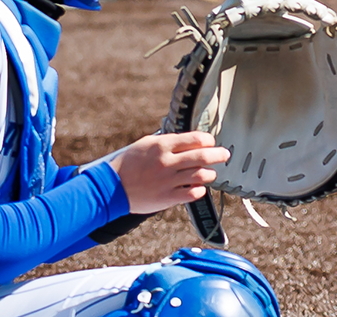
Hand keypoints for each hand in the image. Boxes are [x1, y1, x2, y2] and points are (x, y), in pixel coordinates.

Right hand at [110, 131, 231, 214]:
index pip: (196, 139)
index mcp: (162, 146)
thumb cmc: (128, 163)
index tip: (211, 142)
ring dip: (210, 174)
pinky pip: (192, 193)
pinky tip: (199, 187)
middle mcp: (167, 162)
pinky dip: (200, 189)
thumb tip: (189, 140)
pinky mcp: (167, 197)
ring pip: (201, 175)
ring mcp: (168, 180)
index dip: (208, 140)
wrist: (110, 187)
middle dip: (219, 154)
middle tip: (225, 154)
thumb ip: (168, 142)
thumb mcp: (146, 144)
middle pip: (203, 156)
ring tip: (210, 173)